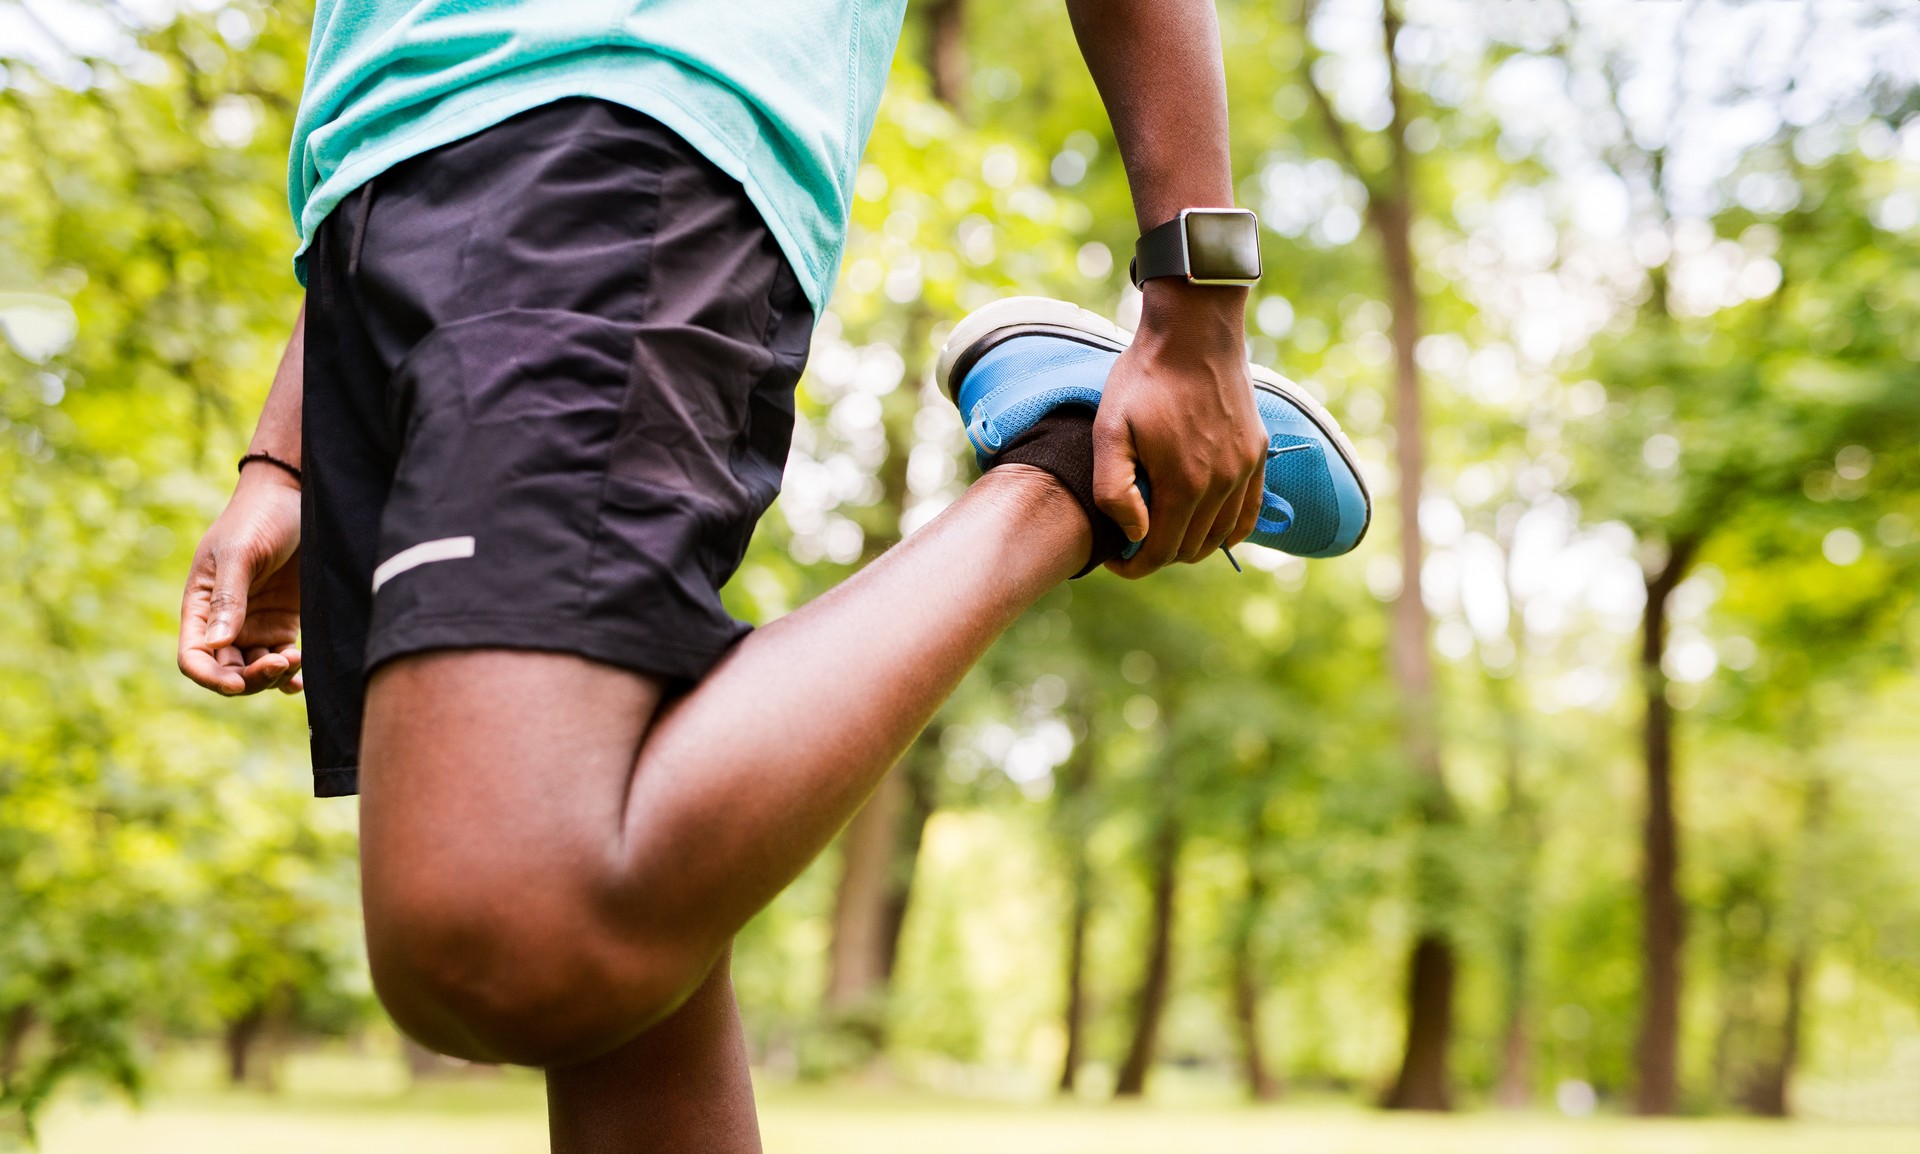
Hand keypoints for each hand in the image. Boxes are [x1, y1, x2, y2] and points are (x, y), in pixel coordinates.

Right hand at [178, 466, 303, 694]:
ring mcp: (255, 624)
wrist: (295, 498)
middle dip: (249, 679)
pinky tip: (302, 675)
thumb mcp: (239, 554)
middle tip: (280, 663)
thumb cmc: (258, 518)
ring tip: (294, 659)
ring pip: (255, 671)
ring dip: (272, 677)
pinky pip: (282, 660)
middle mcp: (225, 622)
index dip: (210, 677)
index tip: (237, 683)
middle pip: (227, 671)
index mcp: (201, 605)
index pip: (194, 656)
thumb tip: (217, 644)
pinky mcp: (284, 622)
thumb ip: (227, 598)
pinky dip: (290, 675)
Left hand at [1093, 281, 1266, 576]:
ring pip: (1220, 535)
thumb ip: (1114, 489)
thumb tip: (1135, 533)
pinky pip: (1249, 512)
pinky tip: (1208, 528)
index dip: (1134, 566)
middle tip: (1132, 541)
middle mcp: (1222, 484)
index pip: (1161, 552)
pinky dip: (1229, 530)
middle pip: (1191, 548)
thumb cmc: (1144, 379)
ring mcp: (1245, 469)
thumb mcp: (1109, 429)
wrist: (1194, 332)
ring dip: (1190, 544)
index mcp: (1184, 484)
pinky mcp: (1257, 453)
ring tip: (1162, 530)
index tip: (1115, 558)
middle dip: (1158, 555)